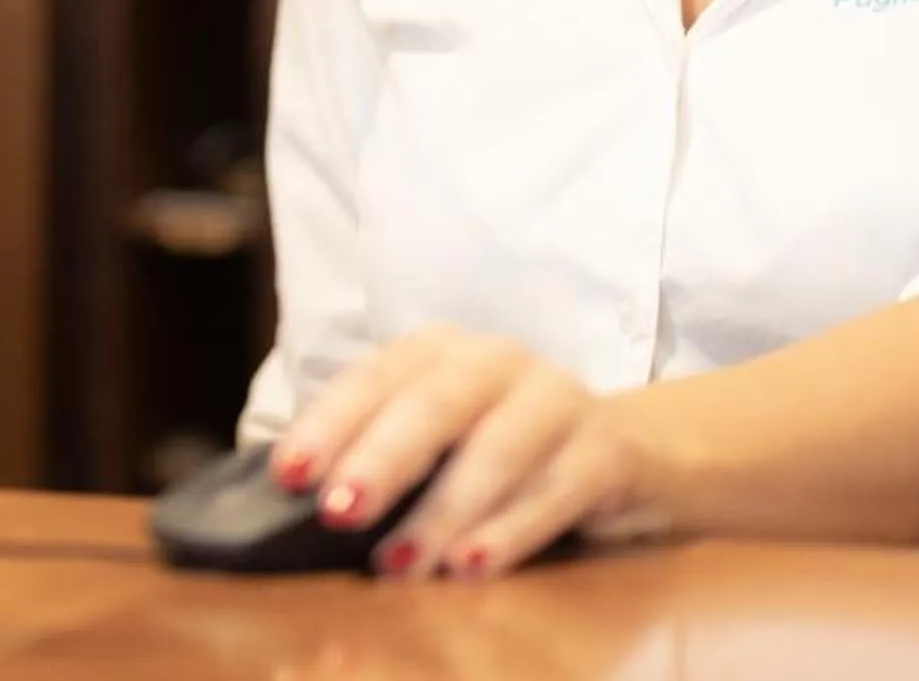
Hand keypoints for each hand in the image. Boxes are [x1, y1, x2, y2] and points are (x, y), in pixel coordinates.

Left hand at [268, 325, 659, 579]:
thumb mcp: (441, 446)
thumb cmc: (506, 454)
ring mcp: (557, 398)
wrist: (630, 454)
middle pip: (433, 404)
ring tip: (400, 563)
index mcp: (439, 353)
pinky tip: (472, 564)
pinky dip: (512, 528)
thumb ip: (380, 462)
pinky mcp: (608, 448)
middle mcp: (495, 362)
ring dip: (441, 510)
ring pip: (495, 450)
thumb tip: (300, 504)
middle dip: (380, 458)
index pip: (374, 380)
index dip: (329, 424)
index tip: (288, 476)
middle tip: (337, 512)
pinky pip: (558, 488)